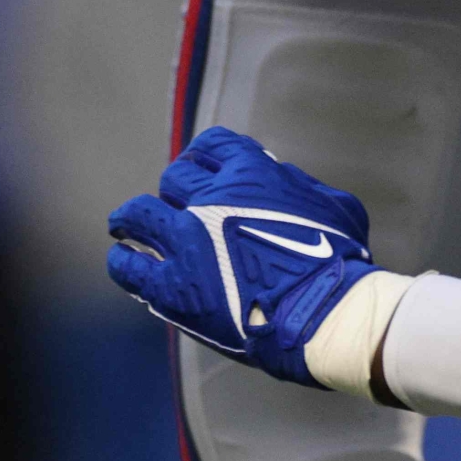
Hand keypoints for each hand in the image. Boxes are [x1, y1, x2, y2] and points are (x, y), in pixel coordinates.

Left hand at [106, 127, 399, 391]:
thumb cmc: (337, 259)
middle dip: (176, 192)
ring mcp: (185, 242)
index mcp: (250, 172)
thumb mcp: (332, 203)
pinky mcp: (171, 288)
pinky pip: (128, 266)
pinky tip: (126, 263)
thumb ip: (297, 185)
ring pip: (136, 214)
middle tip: (177, 210)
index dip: (203, 159)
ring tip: (127, 227)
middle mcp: (210, 199)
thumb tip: (279, 176)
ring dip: (133, 219)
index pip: (210, 147)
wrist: (320, 313)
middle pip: (173, 179)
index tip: (202, 172)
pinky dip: (124, 261)